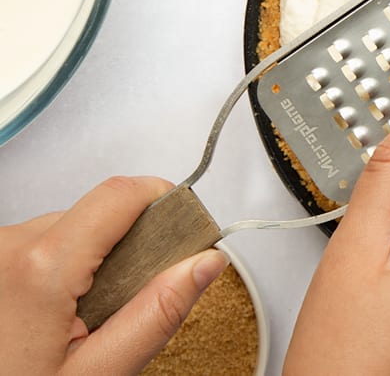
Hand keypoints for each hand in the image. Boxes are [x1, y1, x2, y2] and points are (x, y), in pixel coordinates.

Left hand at [0, 176, 228, 373]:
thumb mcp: (100, 372)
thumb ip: (157, 313)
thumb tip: (206, 263)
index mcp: (40, 270)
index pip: (120, 195)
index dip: (163, 200)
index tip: (185, 229)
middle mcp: (9, 248)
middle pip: (99, 215)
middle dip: (130, 249)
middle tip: (132, 302)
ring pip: (72, 231)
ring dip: (94, 263)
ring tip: (86, 320)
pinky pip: (43, 247)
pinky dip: (63, 272)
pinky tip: (59, 316)